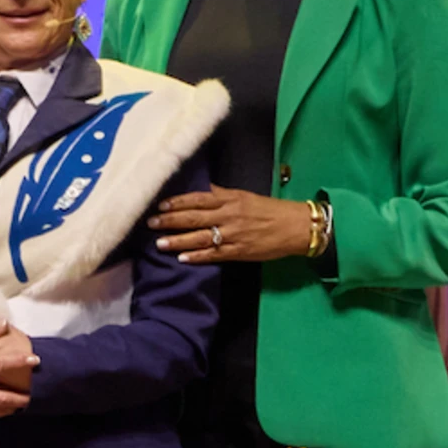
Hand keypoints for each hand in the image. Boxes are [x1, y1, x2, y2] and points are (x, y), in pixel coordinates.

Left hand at [148, 184, 310, 262]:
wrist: (296, 226)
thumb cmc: (270, 209)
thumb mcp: (245, 196)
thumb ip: (222, 194)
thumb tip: (203, 189)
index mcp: (230, 199)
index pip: (198, 199)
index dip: (178, 202)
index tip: (160, 205)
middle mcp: (229, 215)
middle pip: (194, 217)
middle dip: (171, 221)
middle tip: (151, 223)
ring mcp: (234, 234)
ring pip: (201, 237)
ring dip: (179, 241)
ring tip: (160, 244)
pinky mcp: (240, 251)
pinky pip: (215, 254)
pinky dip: (198, 256)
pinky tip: (183, 259)